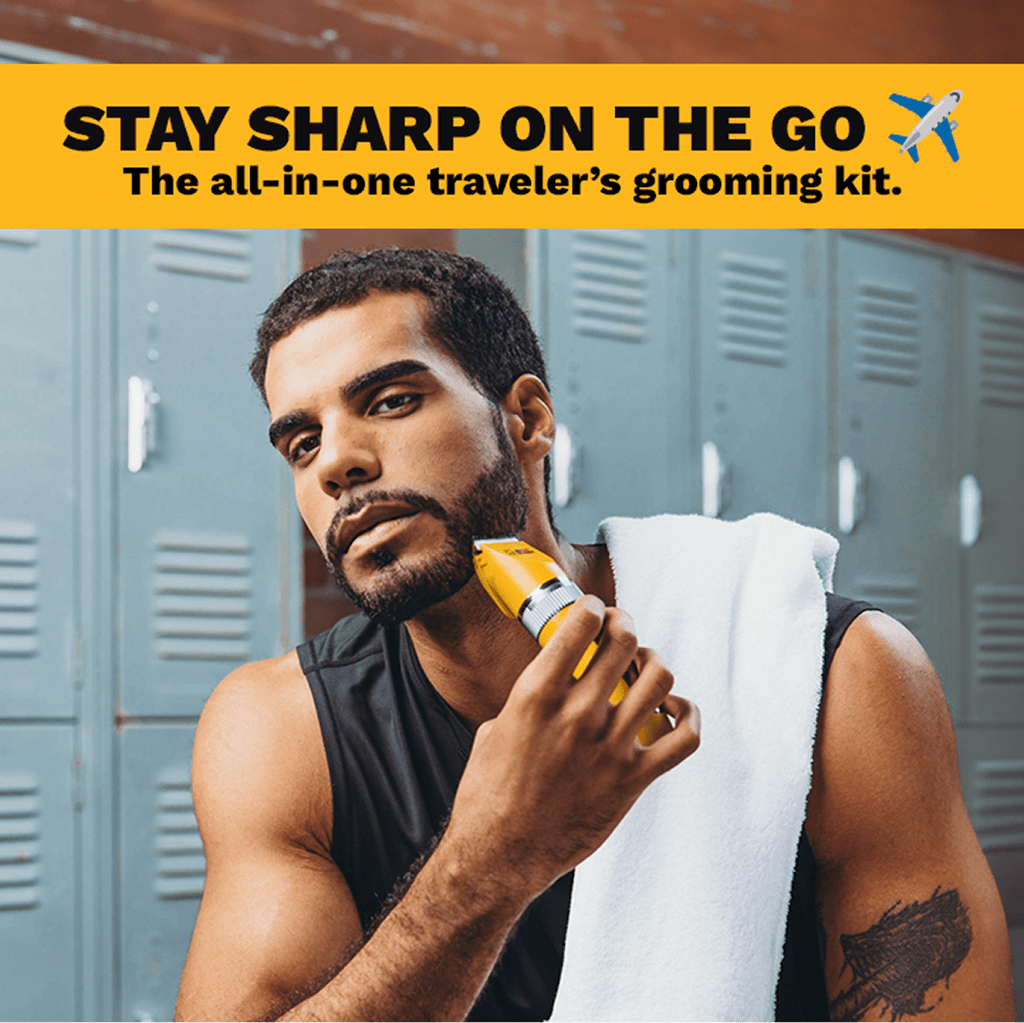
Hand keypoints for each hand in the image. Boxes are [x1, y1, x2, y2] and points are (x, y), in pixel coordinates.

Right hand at [443, 595, 699, 903]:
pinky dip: (687, 714)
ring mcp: (611, 748)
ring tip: (643, 666)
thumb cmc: (489, 794)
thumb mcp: (495, 728)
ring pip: (660, 677)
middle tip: (619, 631)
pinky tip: (674, 708)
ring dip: (653, 662)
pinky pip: (685, 736)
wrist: (500, 855)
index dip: (594, 608)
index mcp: (536, 696)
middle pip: (625, 642)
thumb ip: (531, 698)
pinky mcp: (633, 780)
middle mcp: (578, 715)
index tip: (595, 609)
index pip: (581, 625)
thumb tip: (554, 678)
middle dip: (624, 626)